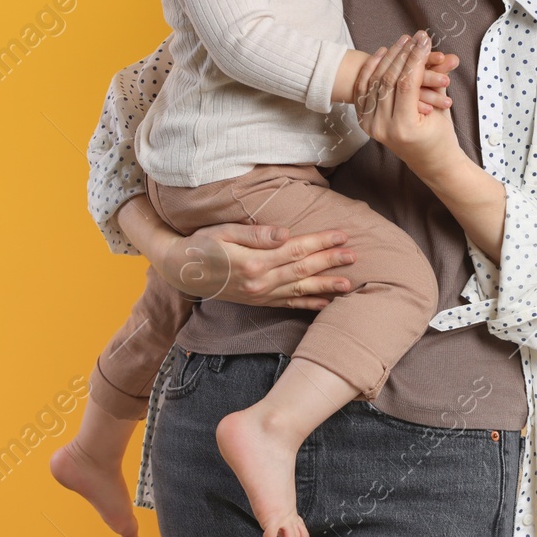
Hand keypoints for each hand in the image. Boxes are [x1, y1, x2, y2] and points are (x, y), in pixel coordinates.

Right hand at [128, 215, 357, 310]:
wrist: (181, 270)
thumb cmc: (203, 244)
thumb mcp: (225, 232)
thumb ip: (256, 234)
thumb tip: (285, 233)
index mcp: (254, 261)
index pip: (295, 249)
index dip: (320, 242)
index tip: (342, 235)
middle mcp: (260, 282)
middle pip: (302, 269)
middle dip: (330, 262)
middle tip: (354, 256)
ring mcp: (259, 295)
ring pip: (299, 290)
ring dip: (325, 286)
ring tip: (348, 284)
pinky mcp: (258, 302)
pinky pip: (287, 304)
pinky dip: (307, 304)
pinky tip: (325, 303)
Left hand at [354, 31, 465, 179]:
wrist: (429, 161)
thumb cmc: (440, 136)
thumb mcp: (442, 108)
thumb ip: (439, 80)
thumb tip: (444, 52)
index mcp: (404, 127)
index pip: (407, 82)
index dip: (416, 58)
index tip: (425, 40)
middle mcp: (383, 127)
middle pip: (389, 79)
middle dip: (403, 54)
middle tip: (416, 37)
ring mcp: (370, 125)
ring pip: (375, 82)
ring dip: (388, 57)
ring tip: (402, 41)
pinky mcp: (365, 121)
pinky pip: (363, 90)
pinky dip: (371, 69)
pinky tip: (382, 53)